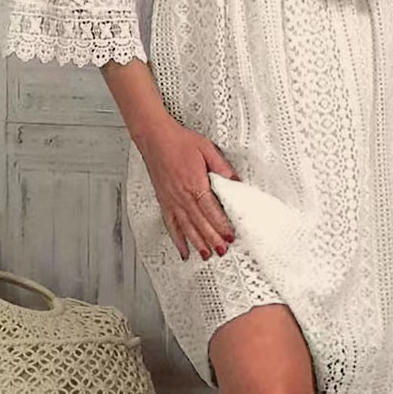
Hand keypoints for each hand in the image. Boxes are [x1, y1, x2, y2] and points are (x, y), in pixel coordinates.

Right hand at [136, 119, 241, 261]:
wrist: (155, 138)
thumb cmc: (180, 142)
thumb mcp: (207, 149)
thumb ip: (222, 167)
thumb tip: (236, 181)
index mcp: (195, 183)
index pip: (211, 210)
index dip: (221, 225)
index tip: (230, 236)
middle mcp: (182, 195)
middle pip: (200, 223)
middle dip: (212, 239)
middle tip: (222, 251)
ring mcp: (171, 200)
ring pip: (186, 227)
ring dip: (197, 243)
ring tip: (207, 255)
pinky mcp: (164, 201)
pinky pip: (170, 224)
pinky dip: (177, 239)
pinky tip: (183, 249)